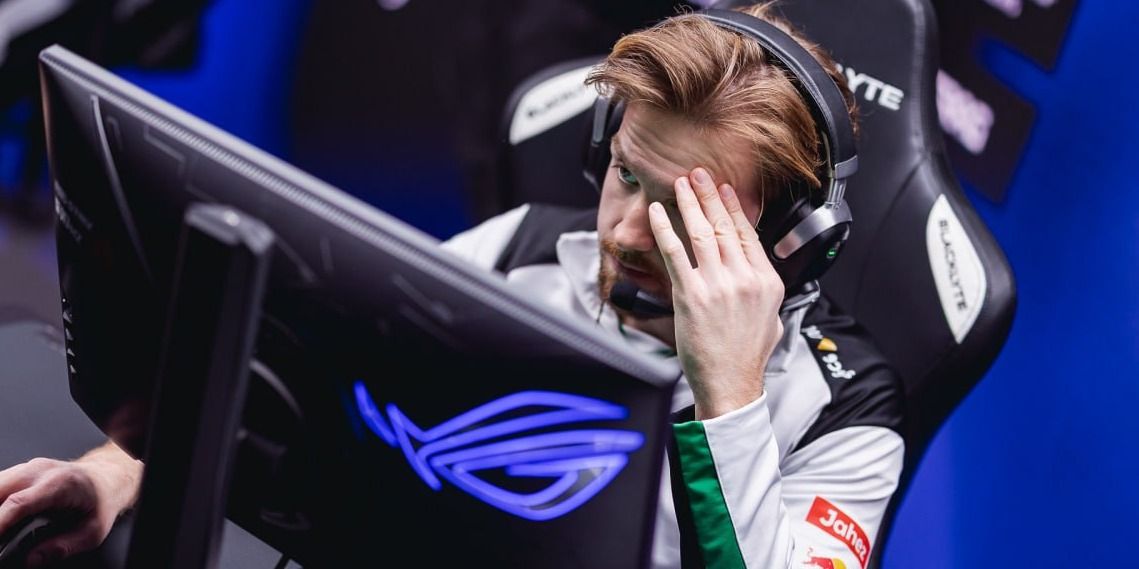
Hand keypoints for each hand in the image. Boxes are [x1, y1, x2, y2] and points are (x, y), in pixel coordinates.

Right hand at [0, 442, 141, 567]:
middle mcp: (41, 471)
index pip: (19, 503)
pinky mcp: (22, 470)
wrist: (107, 478)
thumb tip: (32, 560)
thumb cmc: (102, 501)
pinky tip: (0, 517)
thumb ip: (63, 546)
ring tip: (1, 531)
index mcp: (60, 484)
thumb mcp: (93, 531)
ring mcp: (29, 468)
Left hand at [648, 167, 784, 419]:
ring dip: (689, 204)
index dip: (734, 208)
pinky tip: (659, 213)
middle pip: (725, 226)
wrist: (731, 384)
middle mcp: (745, 279)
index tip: (725, 189)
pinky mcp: (692, 296)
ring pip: (702, 233)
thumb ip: (763, 289)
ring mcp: (718, 285)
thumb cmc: (747, 356)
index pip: (748, 234)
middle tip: (698, 174)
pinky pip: (676, 253)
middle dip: (710, 195)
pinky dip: (665, 230)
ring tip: (680, 185)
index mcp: (766, 281)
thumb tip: (754, 271)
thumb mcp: (771, 317)